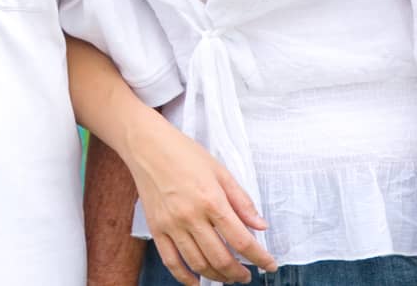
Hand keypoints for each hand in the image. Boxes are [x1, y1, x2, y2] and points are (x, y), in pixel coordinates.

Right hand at [122, 112, 275, 284]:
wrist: (147, 145)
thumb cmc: (184, 153)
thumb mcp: (220, 171)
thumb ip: (242, 200)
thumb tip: (260, 226)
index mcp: (211, 200)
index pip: (241, 240)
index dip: (260, 258)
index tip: (269, 265)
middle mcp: (191, 216)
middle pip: (221, 258)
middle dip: (239, 273)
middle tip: (247, 275)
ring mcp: (171, 225)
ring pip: (198, 264)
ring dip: (217, 277)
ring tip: (227, 277)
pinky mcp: (156, 229)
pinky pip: (171, 262)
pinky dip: (185, 278)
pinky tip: (197, 281)